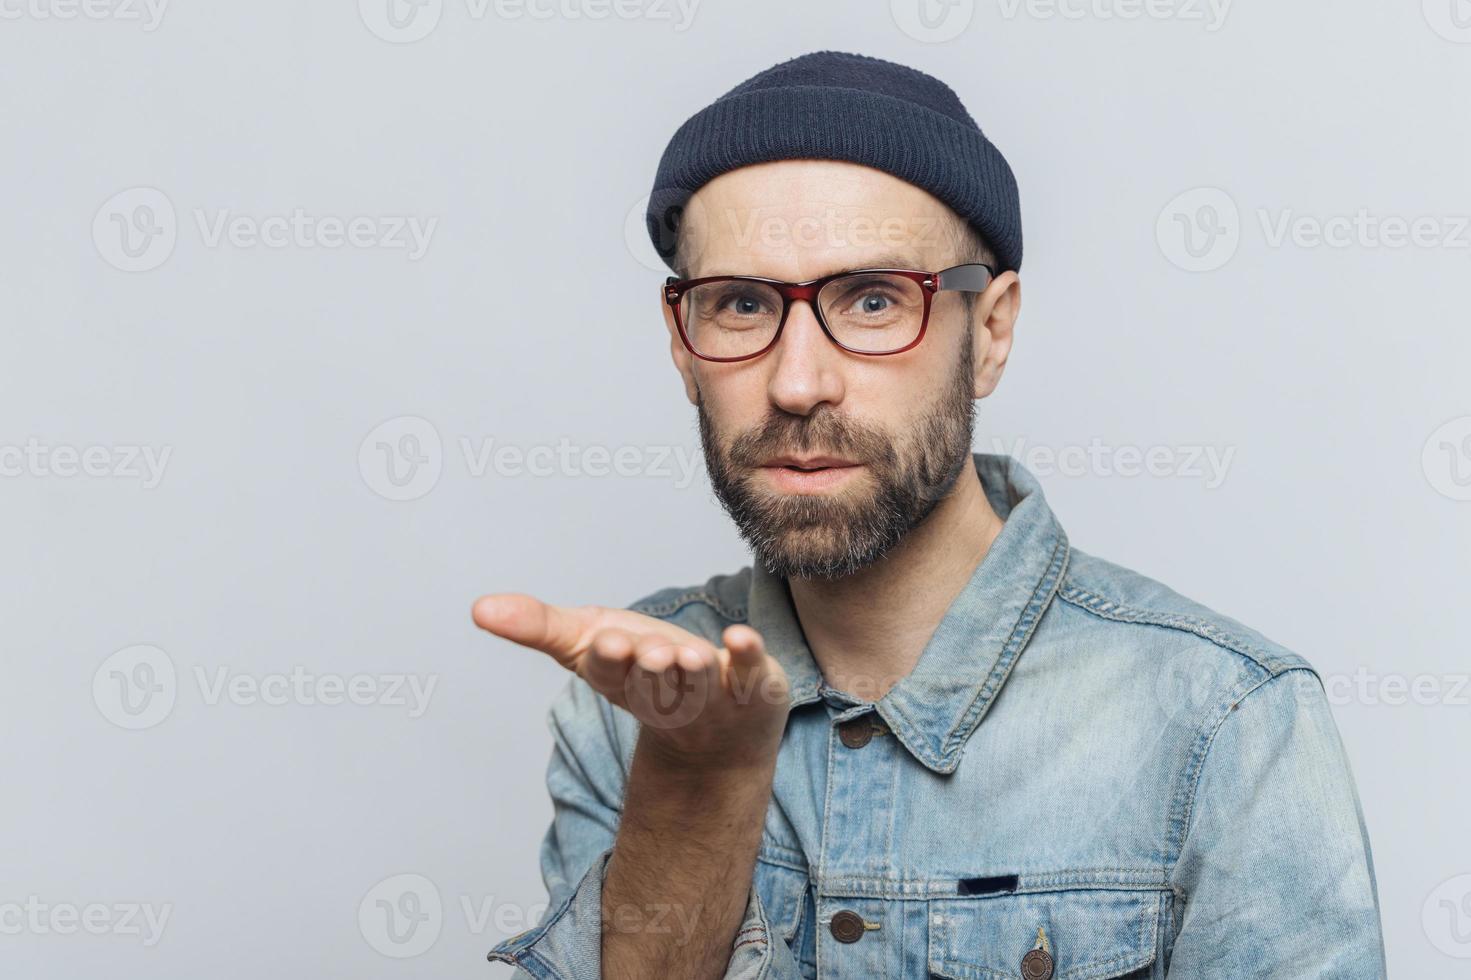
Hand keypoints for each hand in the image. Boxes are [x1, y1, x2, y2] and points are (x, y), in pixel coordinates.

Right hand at [472, 594, 789, 766]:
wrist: (718, 734)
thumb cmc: (645, 673)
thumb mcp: (588, 644)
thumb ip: (538, 625)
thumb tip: (478, 608)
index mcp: (623, 681)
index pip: (610, 672)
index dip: (610, 658)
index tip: (606, 642)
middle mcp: (667, 694)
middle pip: (655, 683)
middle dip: (652, 669)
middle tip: (652, 653)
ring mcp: (713, 695)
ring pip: (702, 683)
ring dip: (696, 669)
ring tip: (689, 654)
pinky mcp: (753, 686)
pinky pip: (752, 672)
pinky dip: (748, 657)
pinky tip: (740, 638)